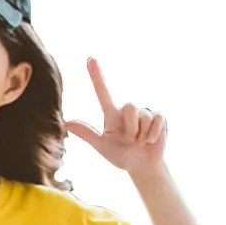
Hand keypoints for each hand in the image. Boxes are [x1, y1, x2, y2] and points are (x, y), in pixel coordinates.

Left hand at [64, 57, 166, 176]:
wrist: (142, 166)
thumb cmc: (121, 155)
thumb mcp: (103, 147)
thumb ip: (87, 134)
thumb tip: (66, 123)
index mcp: (112, 115)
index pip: (103, 92)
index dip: (96, 76)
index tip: (90, 58)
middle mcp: (128, 110)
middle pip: (129, 106)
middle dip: (131, 129)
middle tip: (131, 141)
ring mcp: (145, 112)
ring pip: (143, 116)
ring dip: (141, 134)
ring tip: (141, 141)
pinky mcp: (159, 116)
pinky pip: (156, 120)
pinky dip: (153, 135)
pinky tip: (151, 140)